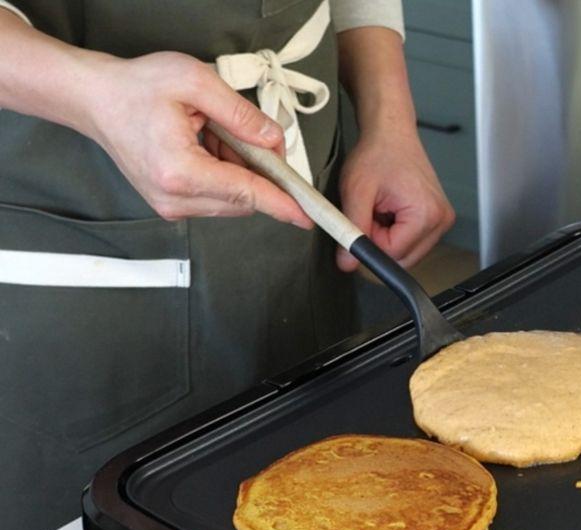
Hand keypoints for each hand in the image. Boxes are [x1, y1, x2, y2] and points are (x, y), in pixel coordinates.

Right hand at [83, 52, 310, 225]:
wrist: (95, 99)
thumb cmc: (136, 87)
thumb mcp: (194, 82)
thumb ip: (240, 114)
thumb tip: (273, 140)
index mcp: (179, 172)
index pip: (245, 193)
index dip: (281, 203)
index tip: (306, 217)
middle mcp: (174, 198)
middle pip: (243, 199)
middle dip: (257, 170)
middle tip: (244, 133)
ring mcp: (170, 206)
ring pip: (233, 200)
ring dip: (237, 170)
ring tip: (211, 133)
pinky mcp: (171, 205)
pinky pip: (216, 198)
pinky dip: (223, 174)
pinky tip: (206, 146)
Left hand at [335, 130, 454, 270]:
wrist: (391, 133)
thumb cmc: (378, 153)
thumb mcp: (357, 192)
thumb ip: (351, 231)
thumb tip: (347, 264)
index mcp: (426, 214)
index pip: (393, 254)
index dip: (370, 242)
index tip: (363, 217)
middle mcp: (441, 221)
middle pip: (404, 259)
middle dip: (380, 242)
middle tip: (372, 212)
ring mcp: (442, 221)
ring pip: (407, 253)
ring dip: (387, 238)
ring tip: (382, 209)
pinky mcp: (437, 219)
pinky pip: (413, 242)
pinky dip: (396, 233)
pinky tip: (391, 210)